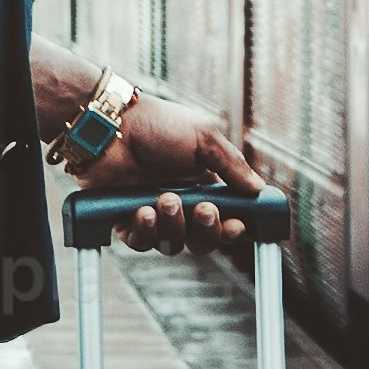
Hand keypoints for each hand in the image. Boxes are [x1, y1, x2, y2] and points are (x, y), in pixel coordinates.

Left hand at [94, 85, 266, 254]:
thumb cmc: (157, 124)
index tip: (236, 226)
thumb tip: (258, 189)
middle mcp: (180, 202)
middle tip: (203, 210)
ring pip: (172, 244)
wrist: (111, 124)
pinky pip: (141, 243)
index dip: (232, 229)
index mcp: (203, 184)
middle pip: (202, 239)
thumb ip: (233, 165)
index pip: (225, 218)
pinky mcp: (124, 220)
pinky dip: (146, 232)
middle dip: (207, 231)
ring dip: (174, 226)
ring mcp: (152, 212)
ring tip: (166, 199)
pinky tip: (144, 211)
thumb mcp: (205, 137)